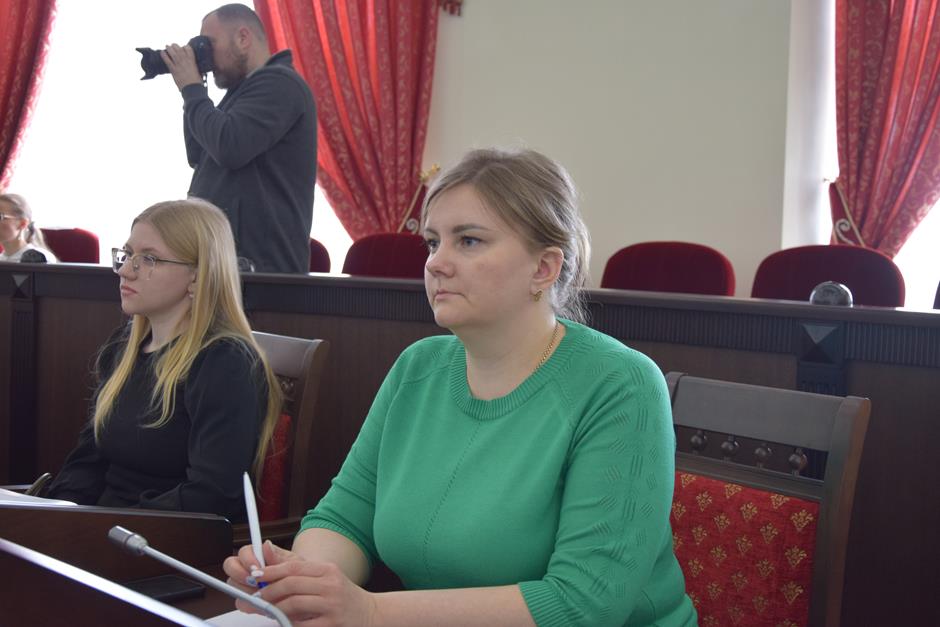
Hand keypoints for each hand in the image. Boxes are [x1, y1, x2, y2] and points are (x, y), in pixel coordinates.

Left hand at [160, 44, 202, 89]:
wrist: (192, 88)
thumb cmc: (197, 82)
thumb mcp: (198, 71)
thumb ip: (195, 66)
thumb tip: (194, 64)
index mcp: (192, 60)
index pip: (188, 48)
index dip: (184, 47)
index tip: (183, 48)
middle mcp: (185, 60)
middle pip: (178, 48)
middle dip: (175, 46)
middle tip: (173, 45)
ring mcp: (178, 65)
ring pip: (172, 52)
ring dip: (169, 48)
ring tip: (167, 46)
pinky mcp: (173, 70)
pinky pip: (167, 60)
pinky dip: (164, 56)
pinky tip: (162, 52)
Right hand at [223, 540, 296, 603]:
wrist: (301, 589)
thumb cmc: (295, 573)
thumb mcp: (291, 562)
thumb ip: (276, 555)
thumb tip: (266, 545)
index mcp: (255, 555)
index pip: (242, 552)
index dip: (246, 560)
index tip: (256, 567)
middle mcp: (246, 569)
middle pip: (231, 568)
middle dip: (241, 575)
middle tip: (255, 581)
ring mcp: (245, 585)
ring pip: (234, 586)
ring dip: (247, 590)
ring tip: (264, 593)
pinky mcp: (247, 601)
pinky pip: (242, 603)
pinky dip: (252, 604)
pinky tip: (264, 602)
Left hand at [251, 543, 378, 626]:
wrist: (371, 613)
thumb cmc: (343, 596)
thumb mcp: (327, 577)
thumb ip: (302, 572)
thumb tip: (271, 565)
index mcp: (328, 570)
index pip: (294, 566)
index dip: (272, 571)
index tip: (258, 576)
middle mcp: (331, 585)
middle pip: (291, 584)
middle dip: (270, 592)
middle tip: (259, 598)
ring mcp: (332, 605)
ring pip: (294, 604)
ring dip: (277, 609)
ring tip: (271, 612)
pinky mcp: (332, 624)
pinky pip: (302, 625)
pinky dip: (290, 624)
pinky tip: (287, 622)